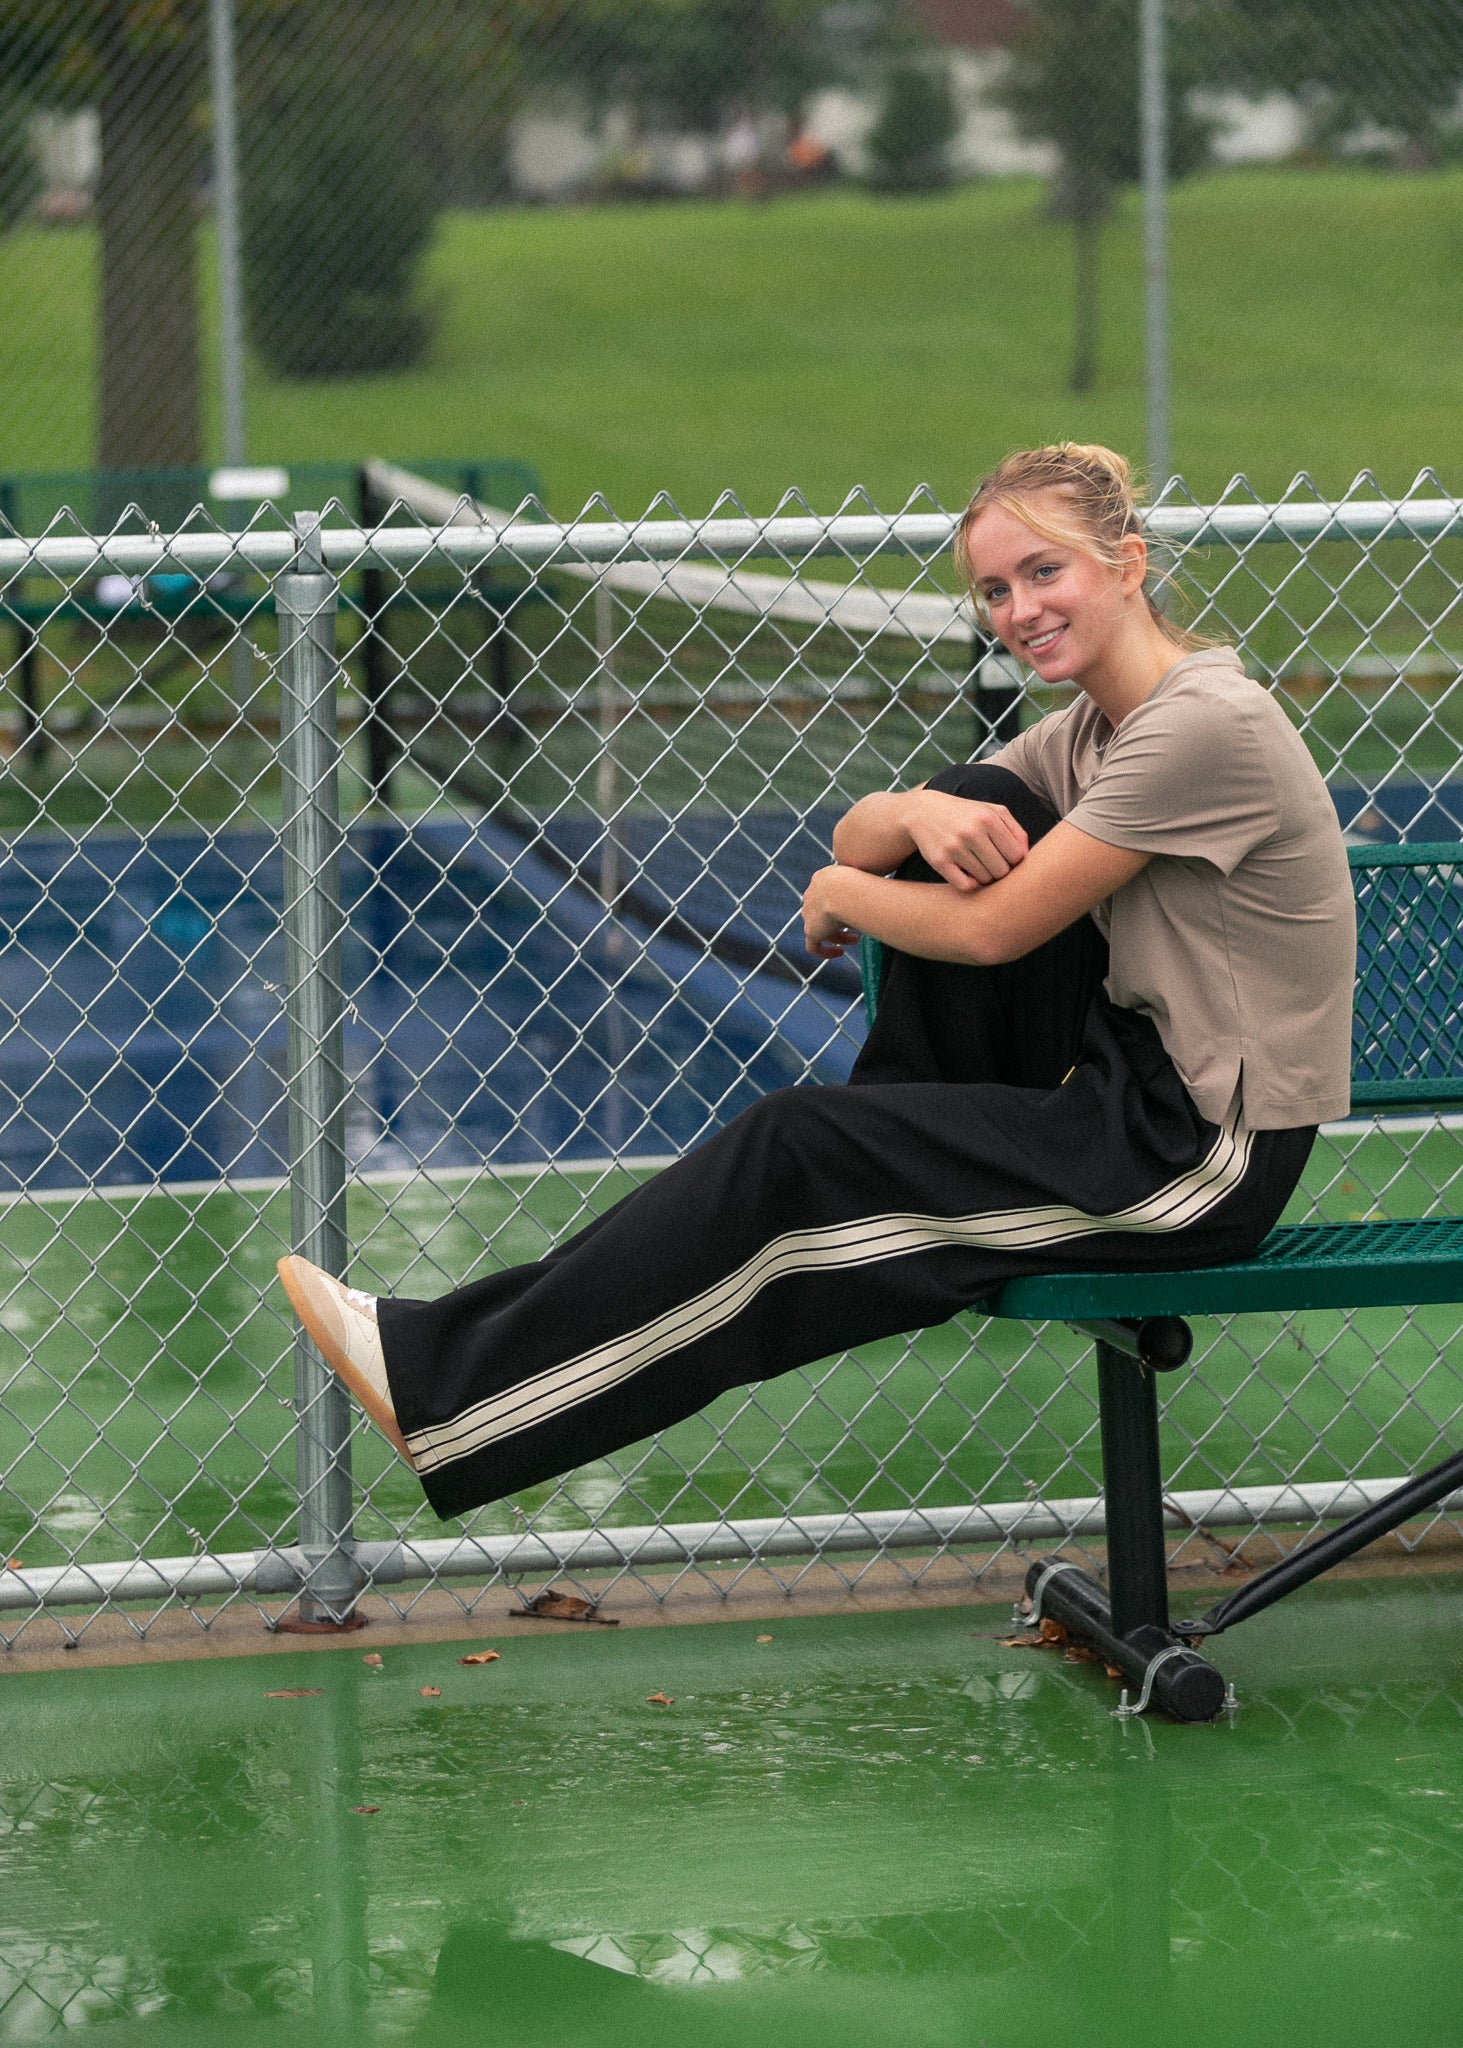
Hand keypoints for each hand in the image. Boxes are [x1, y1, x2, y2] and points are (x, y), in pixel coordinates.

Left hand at [802, 868, 861, 958]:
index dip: (840, 905)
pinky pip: (813, 947)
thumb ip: (866, 883)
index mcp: (821, 879)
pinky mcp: (811, 931)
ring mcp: (809, 914)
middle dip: (840, 921)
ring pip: (820, 929)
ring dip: (838, 936)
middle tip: (857, 925)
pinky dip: (825, 952)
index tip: (854, 911)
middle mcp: (811, 896)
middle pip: (822, 912)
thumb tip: (881, 888)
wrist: (843, 890)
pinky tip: (840, 953)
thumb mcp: (864, 876)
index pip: (826, 894)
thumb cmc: (860, 880)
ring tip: (856, 939)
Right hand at [905, 791, 1027, 891]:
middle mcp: (972, 832)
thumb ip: (1016, 832)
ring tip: (980, 868)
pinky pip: (965, 886)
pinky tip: (969, 876)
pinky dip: (970, 885)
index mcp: (989, 819)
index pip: (1017, 856)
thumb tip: (1026, 857)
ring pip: (984, 880)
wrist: (924, 812)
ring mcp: (954, 847)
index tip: (1006, 859)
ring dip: (985, 878)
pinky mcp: (939, 861)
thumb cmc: (967, 814)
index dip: (1015, 862)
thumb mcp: (993, 812)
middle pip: (1002, 871)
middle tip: (993, 866)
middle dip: (1000, 872)